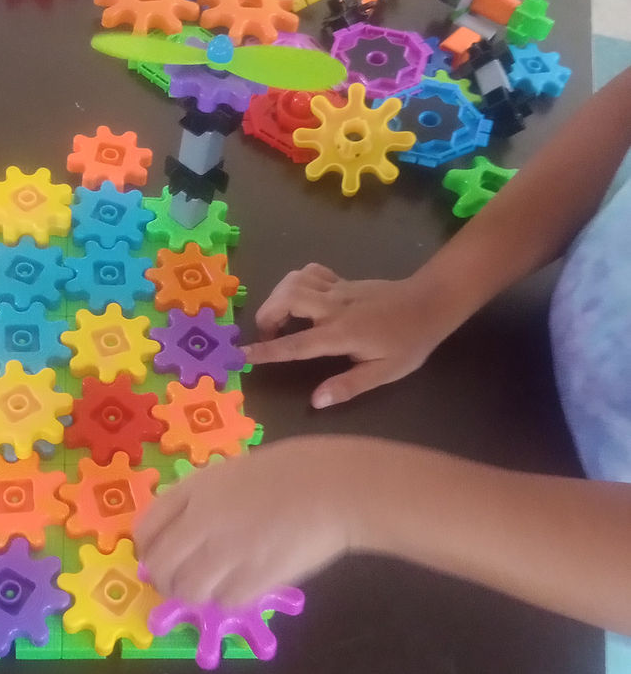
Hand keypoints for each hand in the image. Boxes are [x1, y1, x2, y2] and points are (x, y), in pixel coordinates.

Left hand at [134, 436, 360, 605]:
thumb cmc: (291, 471)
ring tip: (211, 588)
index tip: (157, 557)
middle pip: (160, 566)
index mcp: (196, 490)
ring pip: (188, 591)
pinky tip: (240, 587)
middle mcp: (202, 522)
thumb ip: (202, 499)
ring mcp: (227, 552)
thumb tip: (181, 534)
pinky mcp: (254, 579)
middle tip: (179, 583)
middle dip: (165, 580)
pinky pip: (224, 601)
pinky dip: (227, 600)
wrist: (335, 487)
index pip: (146, 528)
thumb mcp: (233, 472)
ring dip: (194, 594)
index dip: (147, 550)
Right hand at [244, 263, 456, 407]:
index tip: (242, 355)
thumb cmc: (409, 342)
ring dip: (277, 297)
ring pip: (294, 281)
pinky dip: (296, 283)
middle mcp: (334, 307)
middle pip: (287, 299)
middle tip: (268, 336)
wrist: (431, 302)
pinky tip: (300, 300)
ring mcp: (337, 289)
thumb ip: (348, 385)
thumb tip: (316, 401)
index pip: (296, 344)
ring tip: (279, 319)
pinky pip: (310, 273)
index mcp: (342, 334)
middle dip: (267, 315)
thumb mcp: (385, 372)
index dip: (266, 350)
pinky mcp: (342, 280)